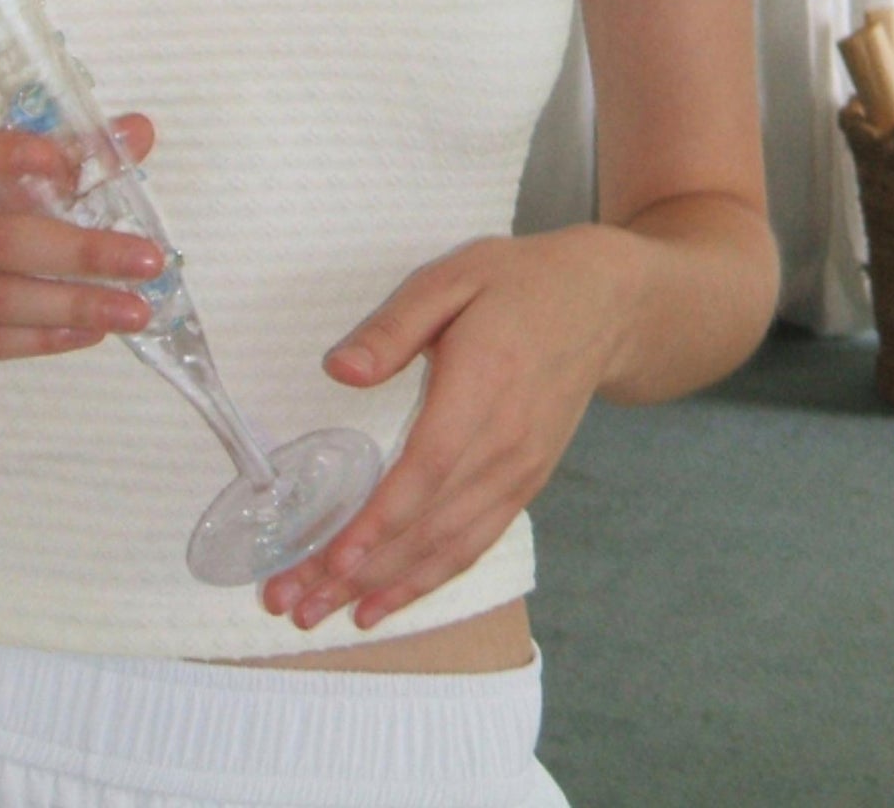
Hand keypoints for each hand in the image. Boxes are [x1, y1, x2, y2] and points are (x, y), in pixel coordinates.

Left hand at [260, 227, 632, 632]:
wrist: (602, 306)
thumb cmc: (516, 284)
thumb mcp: (451, 278)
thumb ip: (394, 327)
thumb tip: (340, 370)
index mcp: (481, 388)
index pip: (426, 469)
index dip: (379, 521)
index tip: (330, 559)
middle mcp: (504, 446)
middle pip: (426, 526)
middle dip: (356, 573)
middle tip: (291, 603)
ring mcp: (518, 473)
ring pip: (447, 548)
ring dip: (383, 589)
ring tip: (320, 614)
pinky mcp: (524, 486)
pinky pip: (472, 544)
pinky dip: (426, 580)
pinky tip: (383, 602)